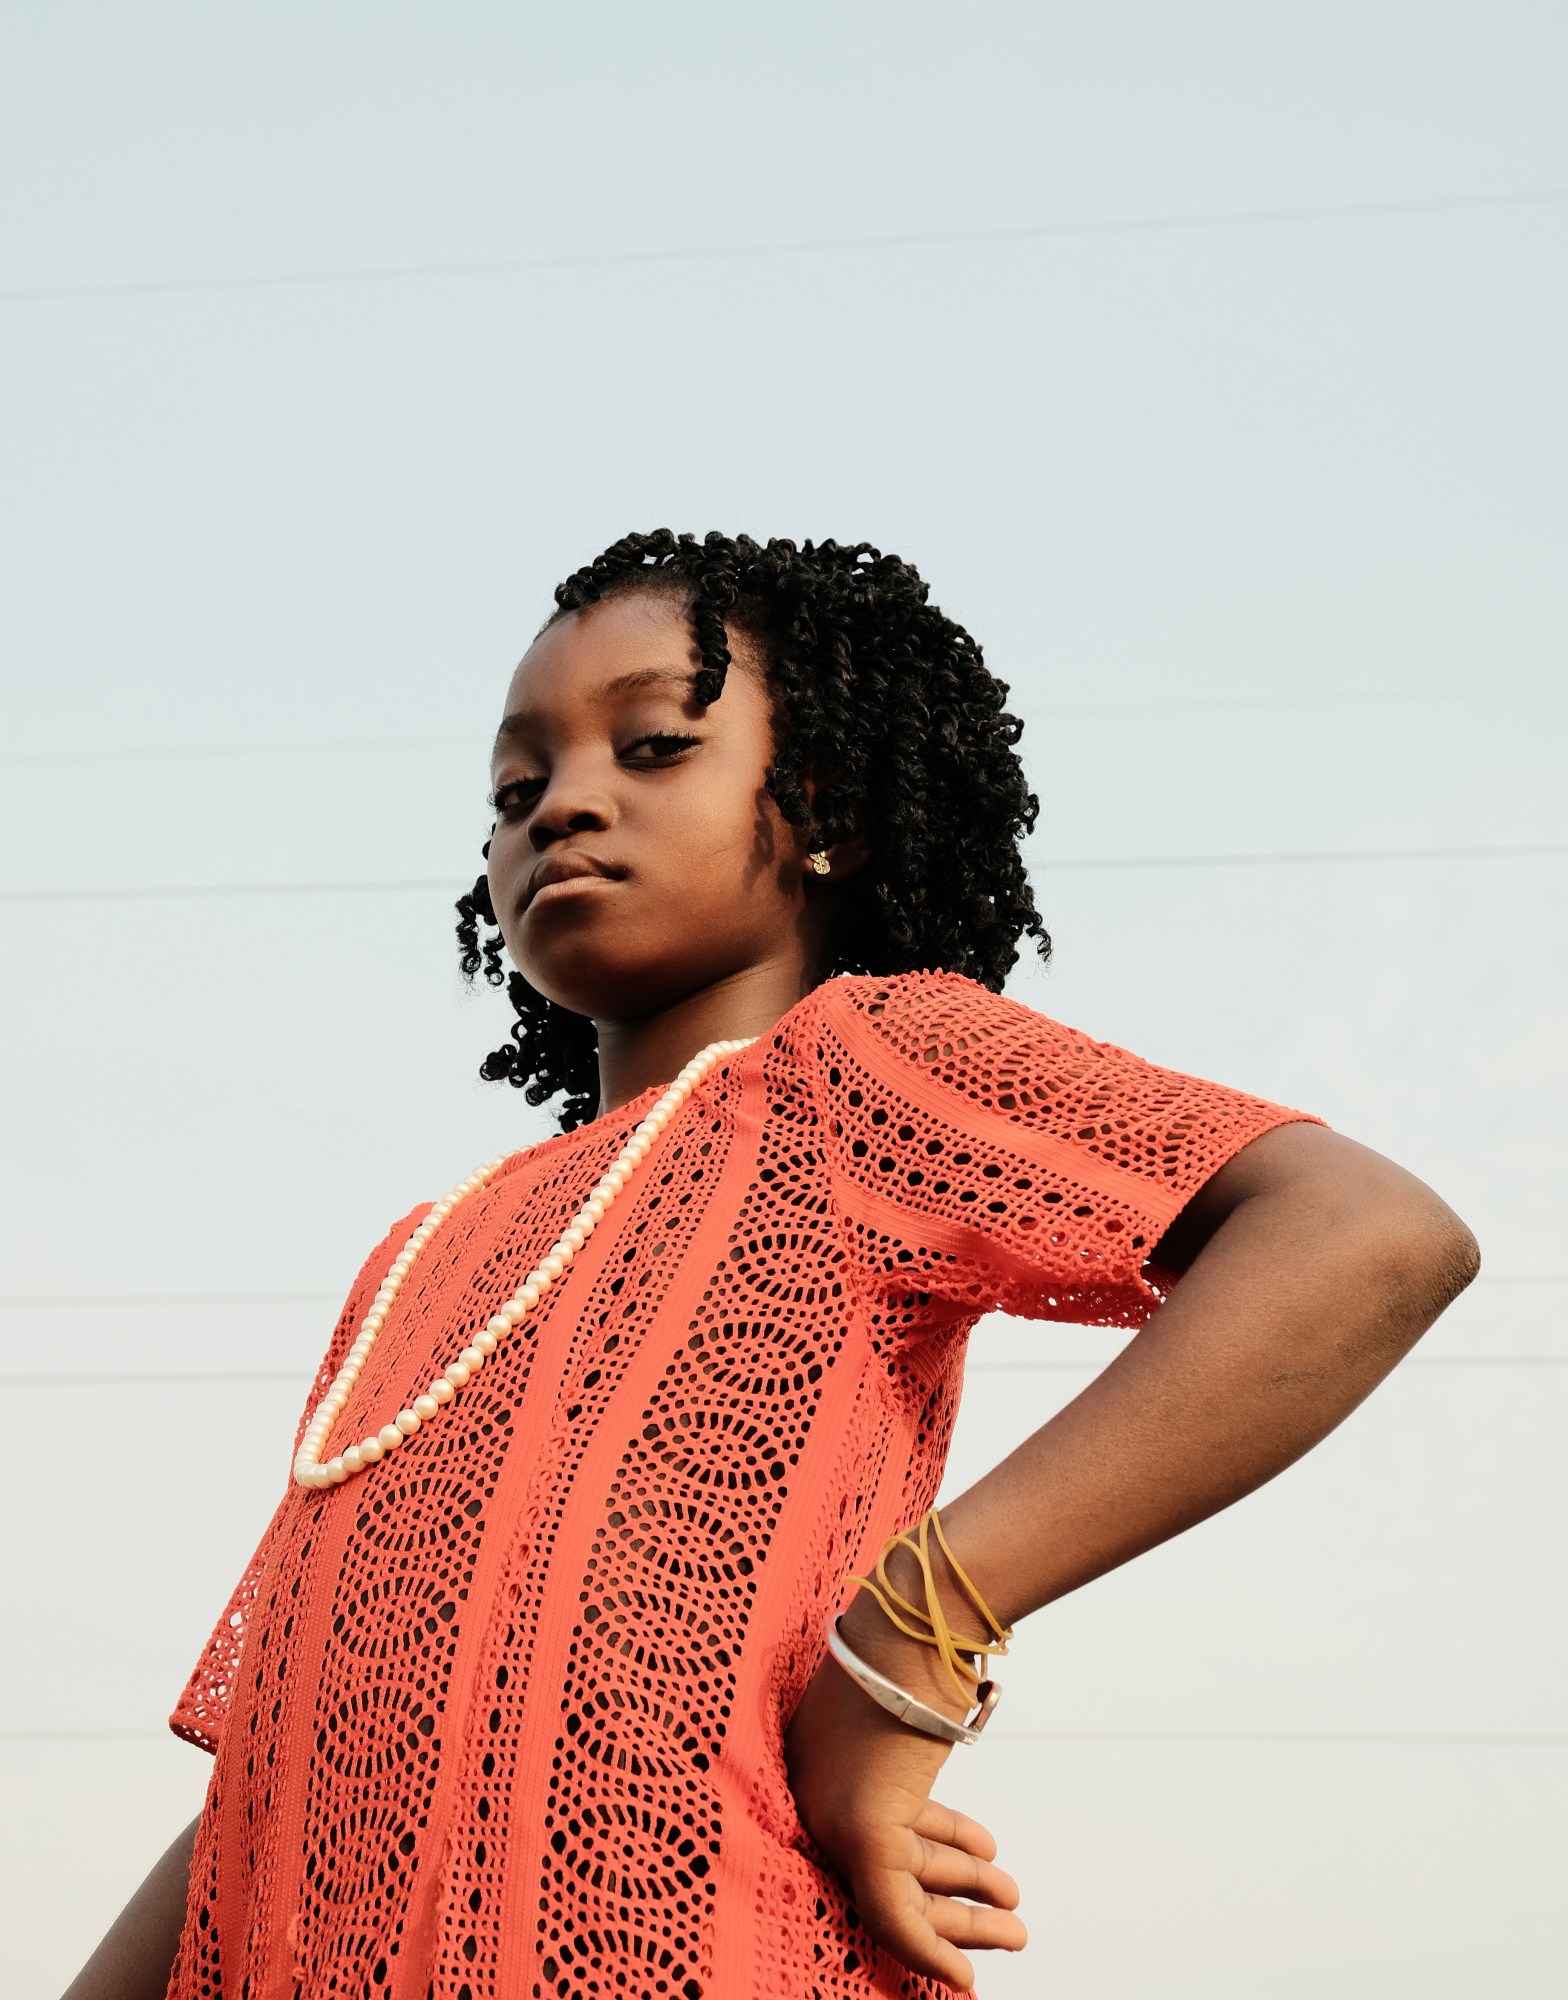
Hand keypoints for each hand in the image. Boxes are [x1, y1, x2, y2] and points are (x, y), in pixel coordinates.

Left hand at [783, 1603, 1026, 1991]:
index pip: (872, 1835)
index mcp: (820, 1760)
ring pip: (899, 1899)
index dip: (929, 1866)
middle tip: (1007, 1918)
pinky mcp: (859, 1832)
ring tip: (1015, 1929)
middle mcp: (816, 1794)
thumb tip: (953, 1706)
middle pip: (887, 1873)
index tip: (976, 1873)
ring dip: (963, 1925)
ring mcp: (833, 1815)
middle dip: (955, 1907)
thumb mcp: (909, 1691)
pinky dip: (931, 1951)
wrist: (912, 1618)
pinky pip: (892, 1914)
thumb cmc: (913, 1640)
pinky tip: (963, 1974)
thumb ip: (913, 1723)